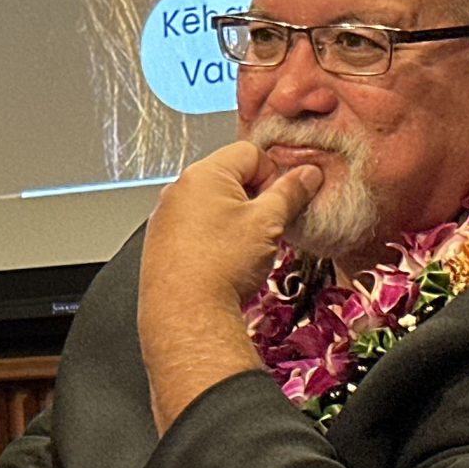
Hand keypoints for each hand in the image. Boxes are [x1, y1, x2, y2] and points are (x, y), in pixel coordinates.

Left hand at [139, 142, 321, 431]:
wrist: (186, 314)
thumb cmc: (221, 267)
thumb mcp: (269, 223)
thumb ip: (291, 192)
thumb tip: (307, 175)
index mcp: (202, 175)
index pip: (250, 152)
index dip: (274, 174)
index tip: (283, 200)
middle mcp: (177, 190)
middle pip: (229, 176)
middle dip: (255, 197)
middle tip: (267, 226)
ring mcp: (164, 217)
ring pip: (212, 204)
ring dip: (235, 218)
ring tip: (245, 248)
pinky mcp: (160, 243)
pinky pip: (194, 227)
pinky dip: (214, 237)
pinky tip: (224, 260)